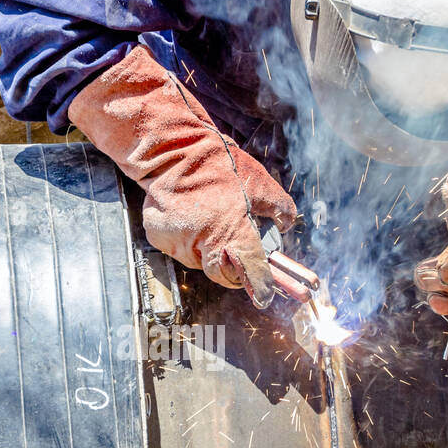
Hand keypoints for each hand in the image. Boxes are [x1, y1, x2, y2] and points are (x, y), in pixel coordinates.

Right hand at [68, 45, 298, 307]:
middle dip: (230, 266)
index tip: (265, 295)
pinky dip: (185, 239)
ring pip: (197, 261)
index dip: (259, 285)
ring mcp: (178, 242)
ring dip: (206, 249)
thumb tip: (288, 225)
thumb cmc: (219, 166)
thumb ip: (279, 207)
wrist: (174, 152)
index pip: (249, 270)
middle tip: (234, 247)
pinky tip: (188, 216)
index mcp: (232, 231)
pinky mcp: (159, 237)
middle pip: (221, 273)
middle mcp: (203, 242)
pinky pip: (177, 249)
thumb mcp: (259, 181)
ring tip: (207, 218)